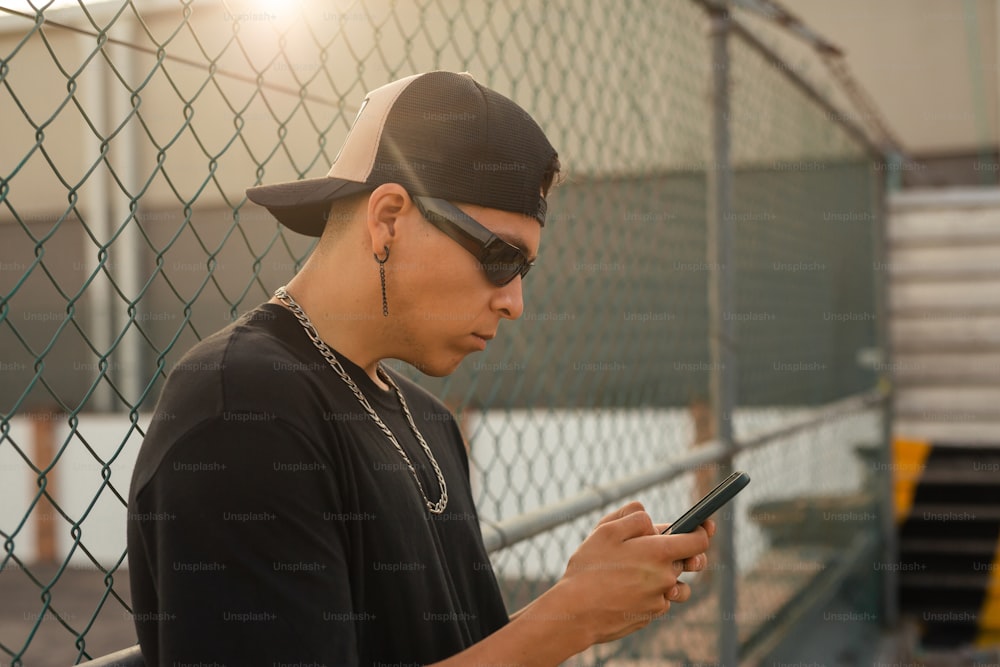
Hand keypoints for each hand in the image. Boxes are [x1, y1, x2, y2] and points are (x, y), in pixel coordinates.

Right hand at [550, 501, 712, 645]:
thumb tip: (651, 520)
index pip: (699, 541)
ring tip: (639, 570)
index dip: (702, 530)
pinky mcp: (651, 615)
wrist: (576, 612)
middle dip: (676, 551)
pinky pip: (660, 599)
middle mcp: (666, 577)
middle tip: (656, 547)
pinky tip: (627, 589)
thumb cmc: (590, 568)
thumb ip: (634, 517)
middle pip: (687, 560)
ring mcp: (660, 599)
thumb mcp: (606, 530)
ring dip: (666, 574)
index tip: (703, 525)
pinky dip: (651, 592)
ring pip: (675, 582)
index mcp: (659, 552)